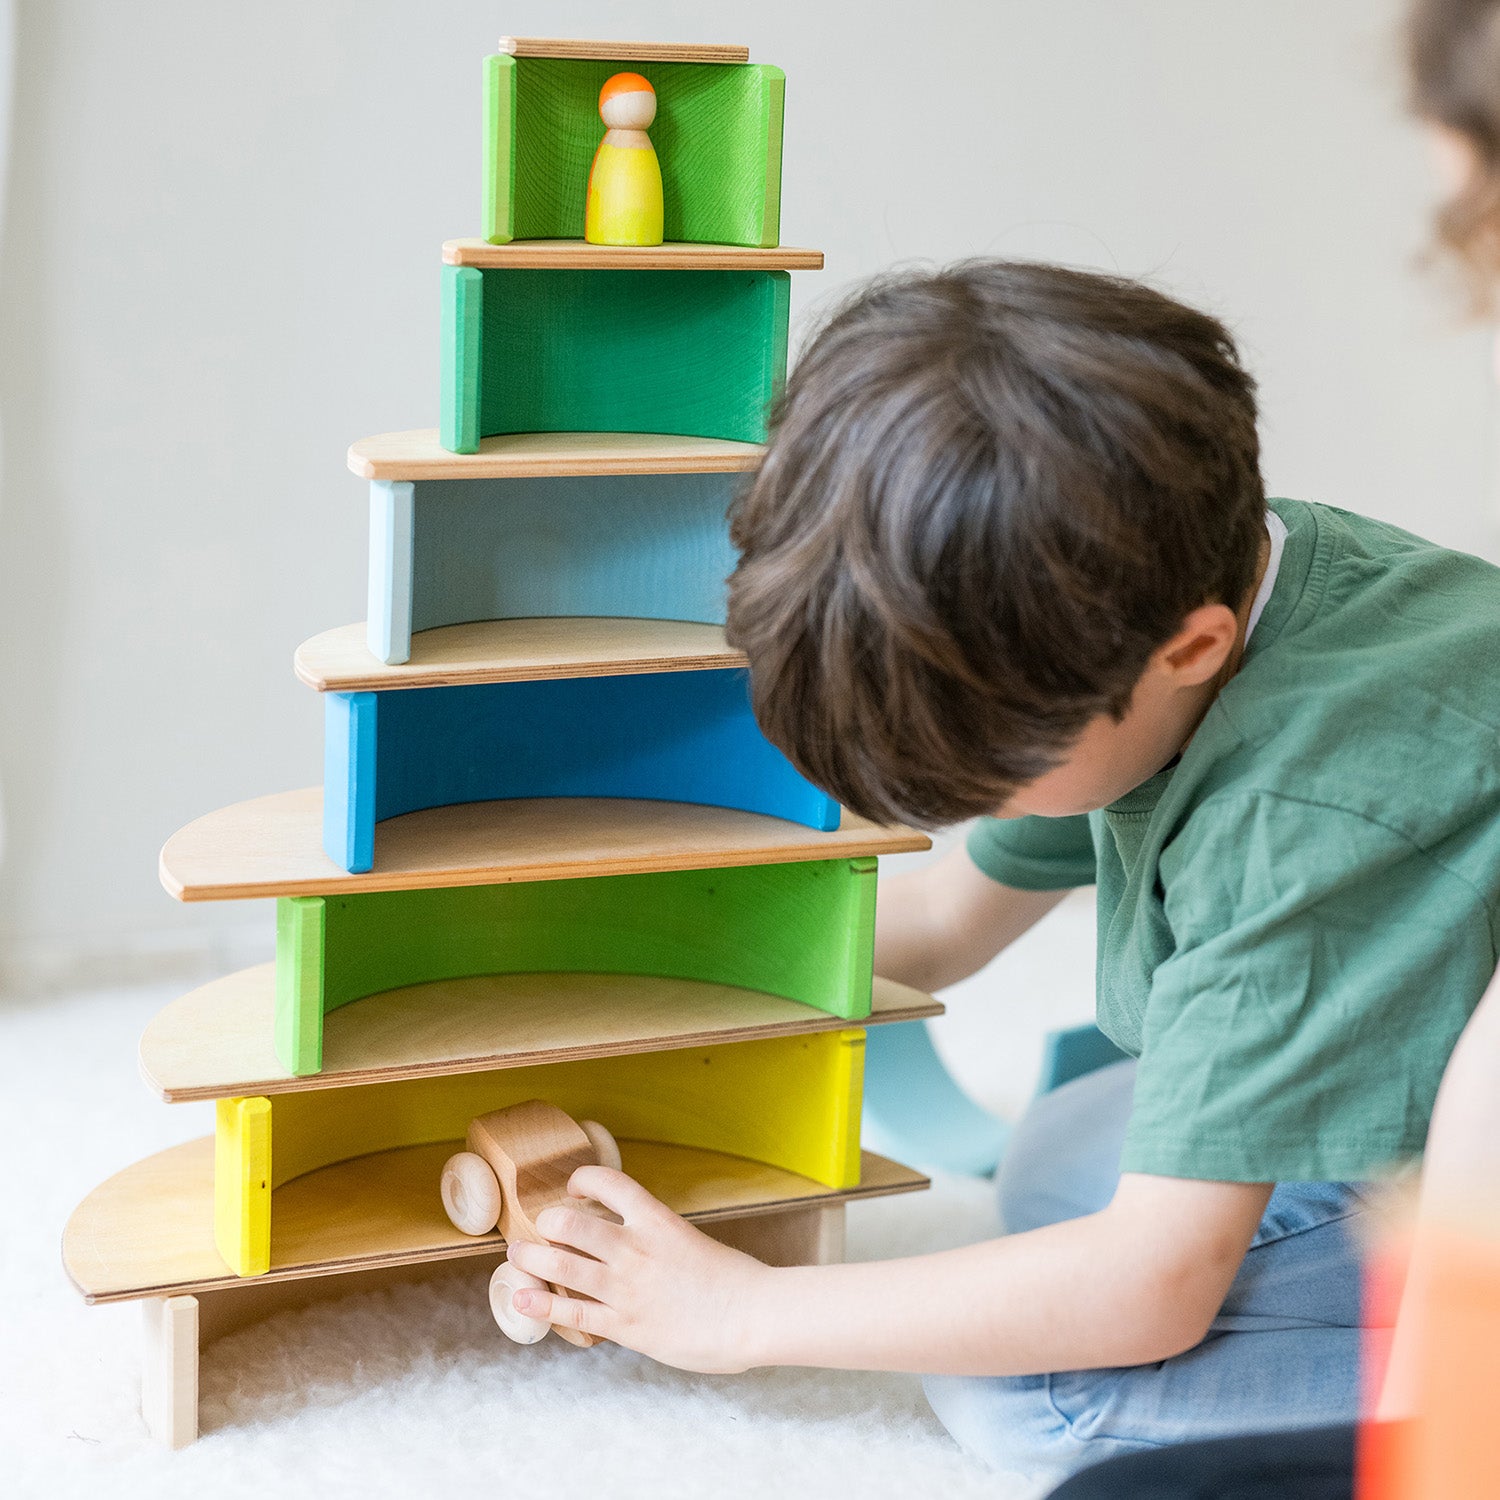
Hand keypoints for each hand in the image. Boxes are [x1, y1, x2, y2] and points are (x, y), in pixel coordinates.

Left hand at [503, 1166, 773, 1372]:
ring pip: (561, 1265)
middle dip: (546, 1222)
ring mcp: (627, 1288)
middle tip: (538, 1228)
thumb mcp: (693, 1242)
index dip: (583, 1179)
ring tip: (516, 1256)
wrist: (754, 1315)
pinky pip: (572, 1313)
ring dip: (530, 1258)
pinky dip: (540, 1306)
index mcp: (657, 1221)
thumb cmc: (734, 1280)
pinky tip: (520, 1300)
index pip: (609, 1183)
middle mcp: (635, 1249)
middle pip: (571, 1223)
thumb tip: (642, 1241)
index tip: (574, 1187)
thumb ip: (661, 1240)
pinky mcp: (625, 1325)